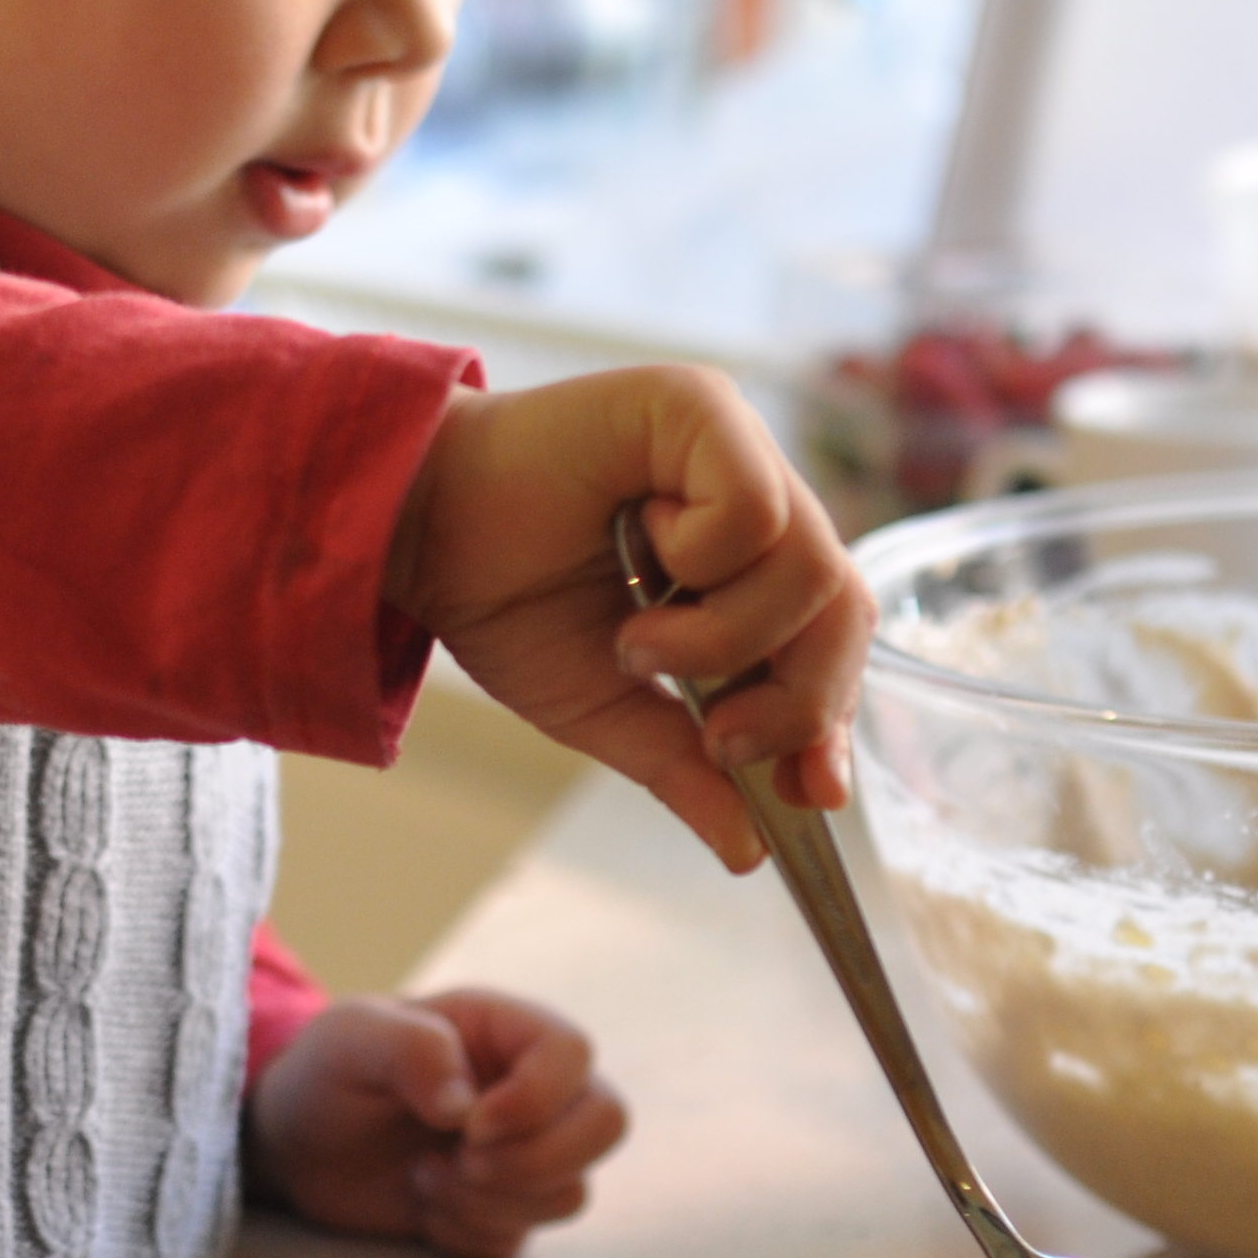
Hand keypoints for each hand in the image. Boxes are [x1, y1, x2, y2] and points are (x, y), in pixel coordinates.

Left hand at [245, 990, 628, 1257]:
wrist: (296, 1142)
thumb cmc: (327, 1071)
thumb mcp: (349, 1037)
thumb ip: (410, 1049)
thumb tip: (466, 1105)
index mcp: (506, 1032)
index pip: (574, 1053)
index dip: (537, 1098)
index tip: (470, 1124)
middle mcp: (531, 1093)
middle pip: (606, 1124)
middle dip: (536, 1159)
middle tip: (463, 1160)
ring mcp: (523, 1157)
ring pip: (570, 1193)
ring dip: (489, 1200)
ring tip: (424, 1176)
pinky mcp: (499, 1213)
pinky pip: (517, 1242)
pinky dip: (464, 1234)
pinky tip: (423, 1206)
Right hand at [388, 369, 874, 871]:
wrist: (415, 536)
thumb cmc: (506, 600)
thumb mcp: (609, 710)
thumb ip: (684, 767)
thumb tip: (749, 851)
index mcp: (749, 560)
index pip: (833, 638)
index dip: (833, 715)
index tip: (810, 795)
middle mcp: (758, 494)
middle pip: (842, 608)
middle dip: (794, 699)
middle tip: (717, 739)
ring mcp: (735, 445)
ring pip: (812, 567)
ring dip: (726, 640)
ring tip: (640, 645)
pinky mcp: (699, 406)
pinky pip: (756, 509)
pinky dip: (702, 560)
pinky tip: (640, 550)